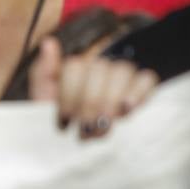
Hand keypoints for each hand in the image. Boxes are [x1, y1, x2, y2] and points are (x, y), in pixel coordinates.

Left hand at [29, 37, 158, 139]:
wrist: (75, 146)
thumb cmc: (60, 121)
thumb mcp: (43, 99)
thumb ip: (42, 71)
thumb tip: (49, 42)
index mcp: (77, 68)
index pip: (76, 66)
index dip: (69, 94)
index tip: (64, 120)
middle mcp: (100, 67)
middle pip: (100, 69)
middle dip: (90, 102)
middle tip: (84, 128)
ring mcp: (122, 78)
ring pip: (122, 71)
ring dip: (111, 100)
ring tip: (103, 124)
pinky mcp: (142, 89)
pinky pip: (147, 79)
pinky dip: (138, 92)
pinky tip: (128, 108)